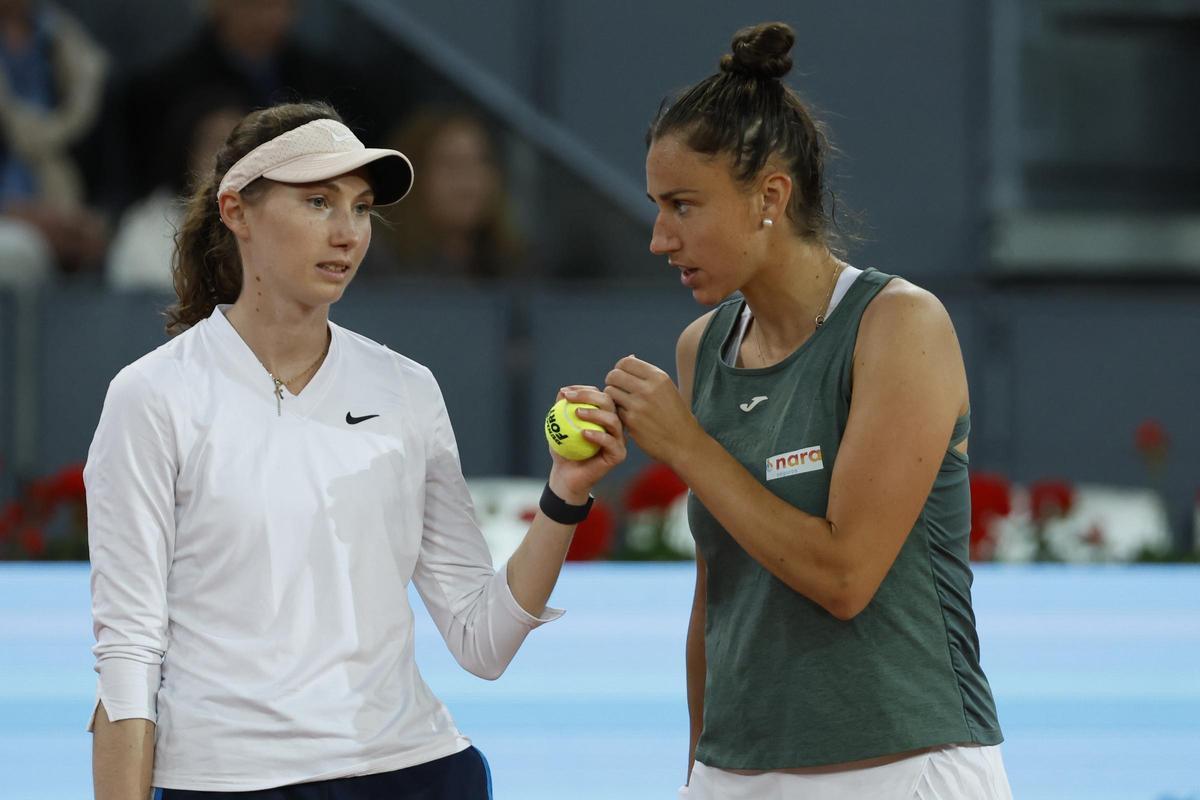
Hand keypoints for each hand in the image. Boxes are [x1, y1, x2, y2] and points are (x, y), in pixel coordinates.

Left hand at [546, 385, 625, 501]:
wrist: (566, 476)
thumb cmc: (564, 450)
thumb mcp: (559, 427)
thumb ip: (561, 409)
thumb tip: (563, 391)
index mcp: (603, 415)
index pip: (598, 395)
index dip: (583, 390)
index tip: (565, 392)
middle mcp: (614, 424)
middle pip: (609, 402)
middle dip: (589, 396)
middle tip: (570, 398)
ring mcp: (619, 439)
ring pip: (613, 420)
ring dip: (595, 414)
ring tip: (576, 413)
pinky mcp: (619, 454)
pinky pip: (611, 442)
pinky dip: (598, 436)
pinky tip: (583, 433)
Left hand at [604, 355, 703, 466]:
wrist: (683, 443)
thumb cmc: (674, 414)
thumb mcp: (667, 389)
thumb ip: (647, 375)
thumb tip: (629, 357)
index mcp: (658, 377)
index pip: (626, 362)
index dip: (619, 368)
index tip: (621, 377)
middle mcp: (648, 389)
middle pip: (614, 375)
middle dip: (612, 381)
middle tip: (616, 389)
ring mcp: (639, 405)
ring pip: (610, 391)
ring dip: (612, 396)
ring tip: (621, 402)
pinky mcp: (631, 421)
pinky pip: (614, 409)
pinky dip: (616, 411)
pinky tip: (625, 415)